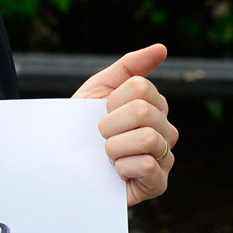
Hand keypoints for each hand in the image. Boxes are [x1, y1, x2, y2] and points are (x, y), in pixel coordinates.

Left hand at [75, 43, 176, 207]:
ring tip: (107, 155)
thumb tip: (162, 48)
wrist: (66, 162)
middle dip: (110, 124)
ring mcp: (165, 158)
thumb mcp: (101, 89)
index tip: (102, 112)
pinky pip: (147, 166)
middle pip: (143, 112)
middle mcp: (167, 130)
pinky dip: (123, 167)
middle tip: (102, 137)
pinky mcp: (159, 184)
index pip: (141, 88)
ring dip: (114, 147)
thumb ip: (130, 66)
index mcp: (156, 106)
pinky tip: (117, 172)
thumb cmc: (84, 124)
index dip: (112, 101)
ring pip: (148, 138)